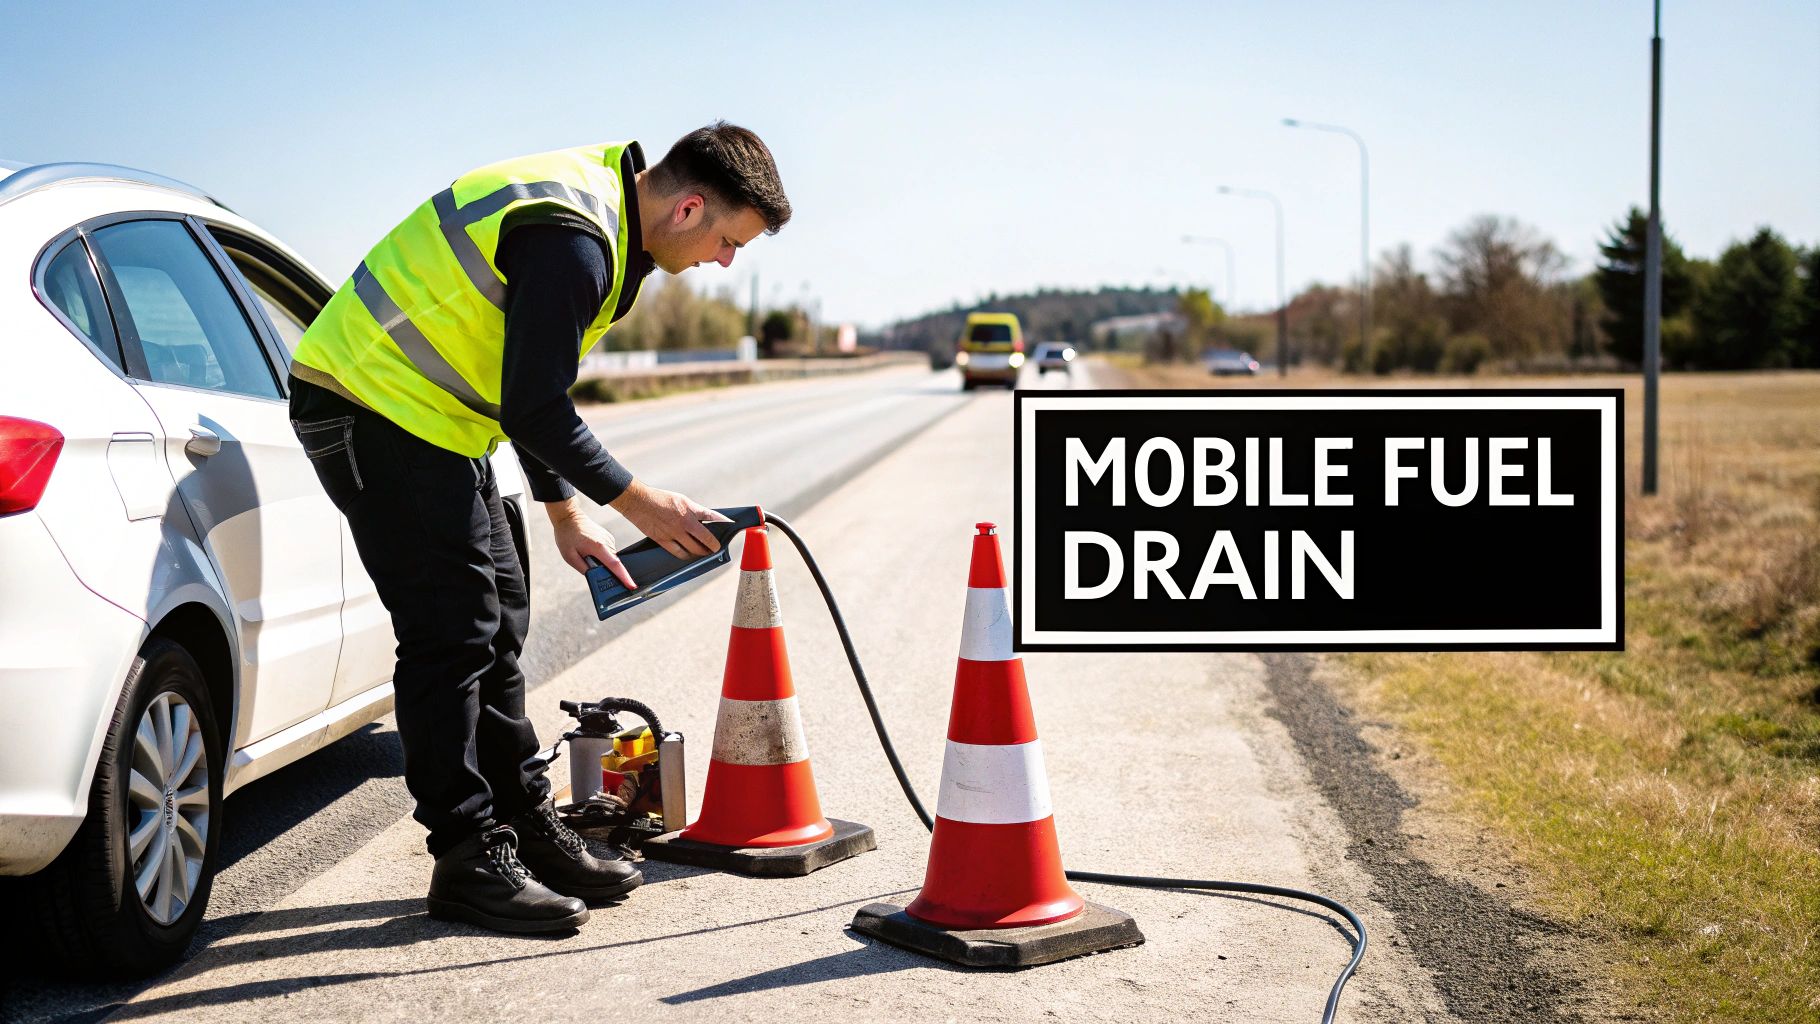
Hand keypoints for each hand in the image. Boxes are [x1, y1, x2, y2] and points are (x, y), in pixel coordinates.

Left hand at [547, 498, 633, 588]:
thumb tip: (595, 577)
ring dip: (601, 561)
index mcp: (598, 547)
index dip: (624, 577)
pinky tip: (589, 550)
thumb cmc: (567, 536)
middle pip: (613, 564)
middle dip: (605, 570)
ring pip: (610, 558)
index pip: (615, 565)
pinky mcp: (608, 538)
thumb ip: (584, 569)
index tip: (632, 586)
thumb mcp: (570, 557)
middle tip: (587, 563)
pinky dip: (601, 555)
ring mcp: (609, 539)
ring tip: (585, 553)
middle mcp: (607, 542)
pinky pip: (608, 552)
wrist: (568, 518)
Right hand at [608, 479, 731, 558]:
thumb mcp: (681, 499)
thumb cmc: (660, 498)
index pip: (712, 516)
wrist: (638, 501)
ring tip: (704, 553)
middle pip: (705, 539)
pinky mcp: (662, 540)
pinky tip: (689, 555)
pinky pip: (678, 553)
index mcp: (689, 509)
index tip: (730, 525)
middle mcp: (683, 522)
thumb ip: (693, 510)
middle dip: (713, 545)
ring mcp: (673, 533)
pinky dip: (686, 555)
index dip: (723, 521)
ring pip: (693, 549)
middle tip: (715, 548)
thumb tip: (705, 518)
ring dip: (701, 552)